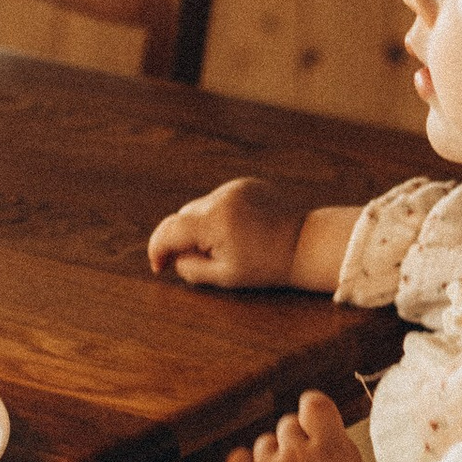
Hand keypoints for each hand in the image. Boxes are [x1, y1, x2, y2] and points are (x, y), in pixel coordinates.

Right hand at [148, 176, 307, 286]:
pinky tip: (240, 231)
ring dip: (202, 226)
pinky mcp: (246, 184)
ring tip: (227, 245)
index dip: (157, 249)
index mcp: (213, 222)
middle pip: (183, 217)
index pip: (169, 230)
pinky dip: (220, 215)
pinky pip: (220, 200)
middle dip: (183, 238)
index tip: (159, 267)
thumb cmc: (265, 266)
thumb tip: (172, 257)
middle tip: (196, 260)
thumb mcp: (224, 277)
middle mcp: (220, 198)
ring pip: (201, 208)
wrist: (304, 244)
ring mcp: (234, 187)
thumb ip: (190, 268)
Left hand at [226, 390, 374, 461]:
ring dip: (274, 459)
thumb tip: (314, 424)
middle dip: (296, 444)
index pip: (313, 404)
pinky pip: (238, 459)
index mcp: (332, 448)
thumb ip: (334, 445)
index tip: (312, 424)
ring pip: (264, 444)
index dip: (311, 414)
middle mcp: (299, 454)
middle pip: (288, 426)